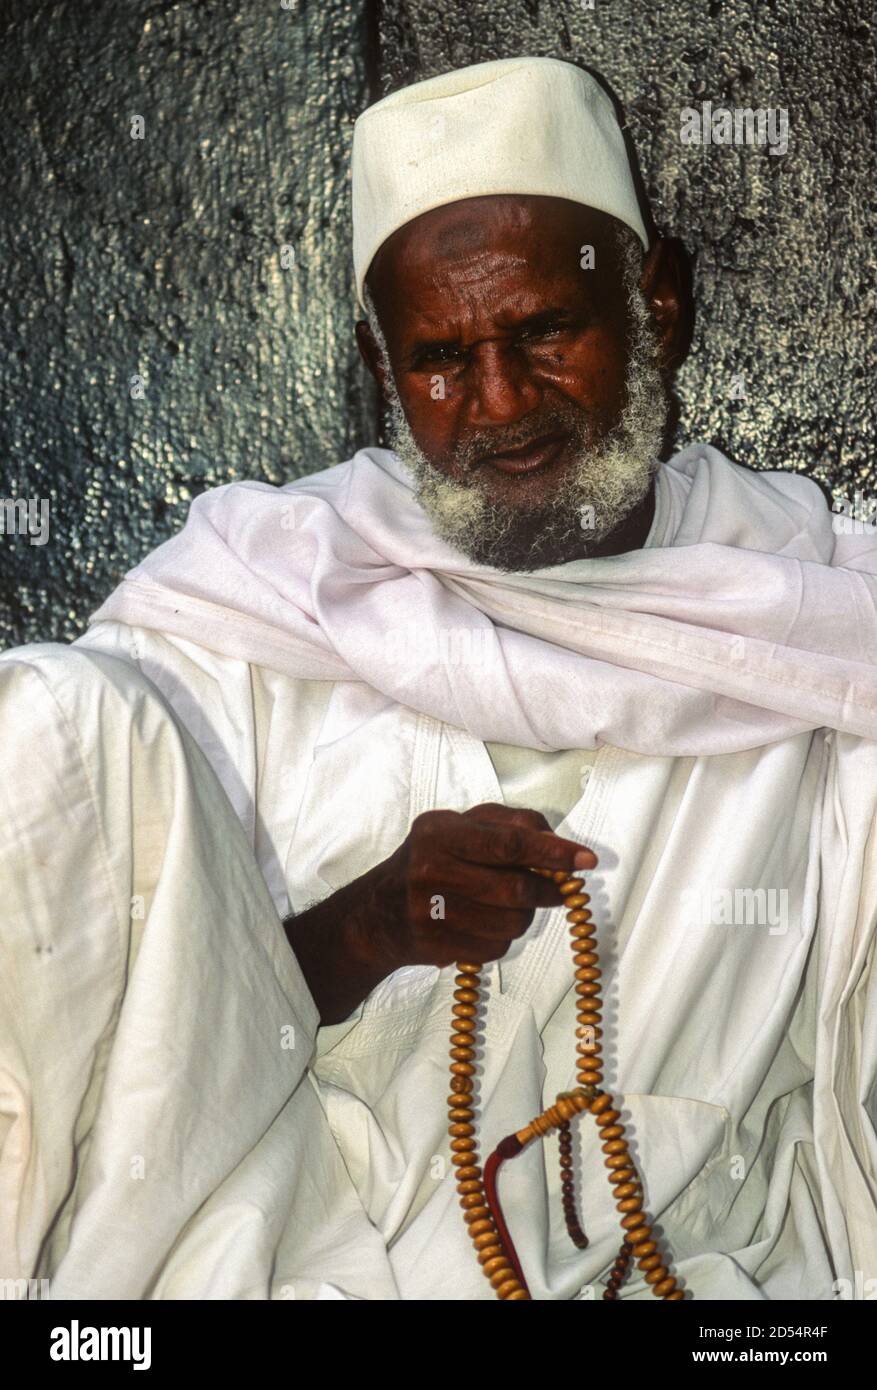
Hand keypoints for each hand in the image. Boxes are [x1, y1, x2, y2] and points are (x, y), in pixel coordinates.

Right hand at [367, 802, 597, 969]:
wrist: (377, 912)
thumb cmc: (430, 860)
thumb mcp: (459, 827)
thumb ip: (509, 825)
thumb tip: (559, 843)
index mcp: (440, 832)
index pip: (509, 843)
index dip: (553, 853)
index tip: (586, 861)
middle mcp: (431, 870)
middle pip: (516, 889)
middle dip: (547, 891)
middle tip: (560, 890)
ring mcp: (431, 913)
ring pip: (511, 923)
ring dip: (524, 916)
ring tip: (506, 905)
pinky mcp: (436, 947)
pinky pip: (495, 948)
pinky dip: (501, 938)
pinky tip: (483, 925)